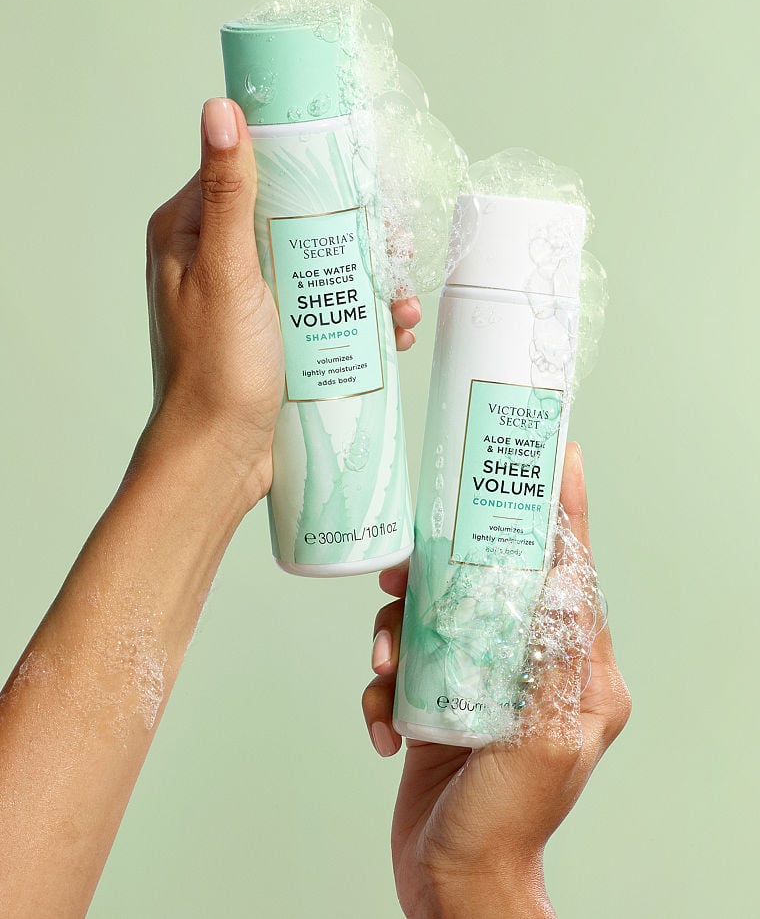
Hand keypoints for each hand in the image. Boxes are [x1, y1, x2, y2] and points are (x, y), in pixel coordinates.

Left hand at [144, 97, 421, 509]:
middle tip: (397, 245)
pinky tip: (393, 329)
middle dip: (352, 231)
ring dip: (366, 277)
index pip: (250, 173)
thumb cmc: (215, 370)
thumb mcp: (227, 273)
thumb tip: (221, 109)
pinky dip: (359, 315)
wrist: (220, 459)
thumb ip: (228, 195)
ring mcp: (249, 303)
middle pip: (296, 221)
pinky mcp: (275, 338)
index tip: (358, 178)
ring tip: (404, 296)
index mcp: (191, 233)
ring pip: (317, 268)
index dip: (306, 168)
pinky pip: (323, 311)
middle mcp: (217, 261)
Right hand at [362, 444, 630, 917]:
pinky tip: (384, 720)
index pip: (571, 572)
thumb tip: (560, 575)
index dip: (562, 512)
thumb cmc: (508, 822)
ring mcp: (480, 682)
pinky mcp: (439, 701)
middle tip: (402, 576)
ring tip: (386, 662)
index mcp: (575, 669)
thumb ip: (554, 657)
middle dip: (439, 572)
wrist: (453, 882)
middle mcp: (528, 666)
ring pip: (434, 617)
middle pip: (487, 582)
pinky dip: (384, 686)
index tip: (555, 457)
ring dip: (398, 631)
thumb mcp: (546, 739)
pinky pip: (405, 665)